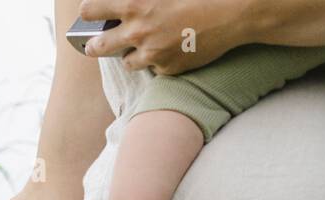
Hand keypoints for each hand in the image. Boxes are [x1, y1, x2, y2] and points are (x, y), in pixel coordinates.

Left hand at [78, 0, 245, 74]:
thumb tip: (126, 1)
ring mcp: (152, 53)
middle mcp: (138, 31)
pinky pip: (155, 68)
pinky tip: (175, 48)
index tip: (90, 13)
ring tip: (147, 43)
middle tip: (95, 44)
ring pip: (127, 62)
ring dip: (132, 54)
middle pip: (98, 46)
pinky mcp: (168, 68)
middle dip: (94, 45)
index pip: (92, 10)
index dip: (89, 11)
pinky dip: (160, 60)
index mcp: (135, 3)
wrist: (235, 12)